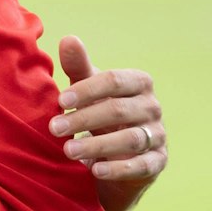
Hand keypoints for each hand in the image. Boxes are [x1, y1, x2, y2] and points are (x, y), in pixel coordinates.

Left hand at [47, 36, 166, 180]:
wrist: (116, 154)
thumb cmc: (99, 113)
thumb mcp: (87, 90)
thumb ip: (79, 67)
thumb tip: (68, 39)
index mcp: (138, 82)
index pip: (114, 81)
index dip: (87, 90)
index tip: (60, 101)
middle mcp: (152, 106)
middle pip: (119, 110)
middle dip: (84, 119)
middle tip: (53, 128)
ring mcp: (158, 135)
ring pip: (130, 139)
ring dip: (97, 145)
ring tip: (68, 151)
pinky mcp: (157, 161)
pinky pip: (142, 165)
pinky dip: (118, 169)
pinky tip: (94, 170)